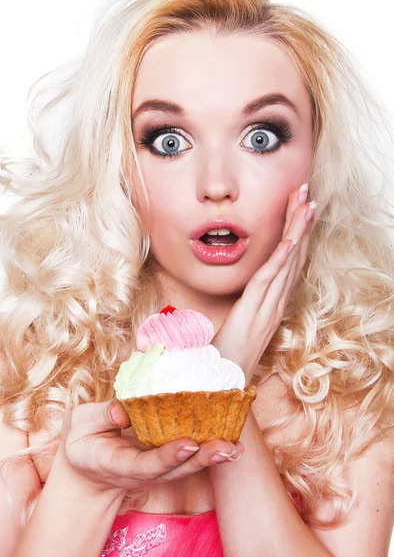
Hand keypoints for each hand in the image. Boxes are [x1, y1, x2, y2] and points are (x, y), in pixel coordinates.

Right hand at [59, 398, 244, 495]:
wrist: (89, 468)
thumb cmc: (85, 441)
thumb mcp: (81, 425)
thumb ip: (101, 416)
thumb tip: (123, 410)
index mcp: (119, 464)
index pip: (146, 464)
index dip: (168, 455)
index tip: (189, 443)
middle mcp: (143, 472)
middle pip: (176, 470)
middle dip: (203, 458)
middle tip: (227, 447)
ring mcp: (157, 470)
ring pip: (187, 467)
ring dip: (213, 457)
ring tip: (236, 447)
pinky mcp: (166, 462)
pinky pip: (190, 456)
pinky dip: (211, 449)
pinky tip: (232, 442)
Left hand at [212, 184, 314, 382]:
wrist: (222, 383)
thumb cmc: (225, 355)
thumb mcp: (234, 323)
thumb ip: (240, 306)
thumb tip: (230, 295)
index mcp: (271, 302)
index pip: (288, 262)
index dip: (296, 235)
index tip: (299, 210)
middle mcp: (275, 302)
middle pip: (292, 256)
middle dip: (299, 223)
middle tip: (307, 195)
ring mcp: (268, 307)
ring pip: (286, 262)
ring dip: (296, 231)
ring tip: (305, 204)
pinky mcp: (255, 311)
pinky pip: (270, 279)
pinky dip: (282, 258)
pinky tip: (291, 238)